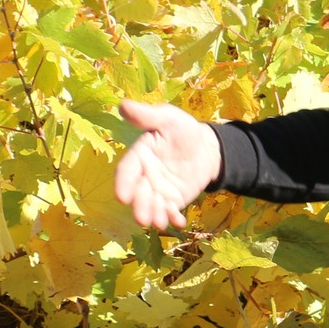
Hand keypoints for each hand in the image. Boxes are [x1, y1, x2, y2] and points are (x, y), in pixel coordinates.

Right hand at [113, 100, 222, 228]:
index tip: (122, 197)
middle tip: (143, 218)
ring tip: (159, 223)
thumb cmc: (183, 130)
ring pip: (152, 206)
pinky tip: (179, 222)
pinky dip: (173, 218)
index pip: (127, 171)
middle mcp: (144, 176)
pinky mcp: (172, 201)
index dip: (123, 184)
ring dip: (154, 216)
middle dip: (139, 206)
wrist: (206, 148)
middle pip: (138, 193)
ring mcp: (157, 190)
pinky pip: (170, 211)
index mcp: (139, 156)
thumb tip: (123, 105)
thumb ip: (148, 116)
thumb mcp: (168, 118)